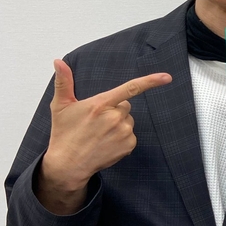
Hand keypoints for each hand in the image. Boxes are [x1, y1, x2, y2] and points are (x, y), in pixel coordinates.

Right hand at [39, 59, 171, 207]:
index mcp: (100, 104)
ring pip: (128, 121)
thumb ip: (64, 82)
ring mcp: (123, 132)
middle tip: (96, 122)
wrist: (68, 164)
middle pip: (125, 106)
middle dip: (114, 110)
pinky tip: (106, 143)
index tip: (166, 77)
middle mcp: (114, 117)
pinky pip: (130, 135)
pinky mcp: (128, 145)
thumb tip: (58, 61)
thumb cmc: (64, 133)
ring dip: (118, 125)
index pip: (130, 88)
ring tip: (99, 134)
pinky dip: (121, 138)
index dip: (150, 81)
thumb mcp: (61, 106)